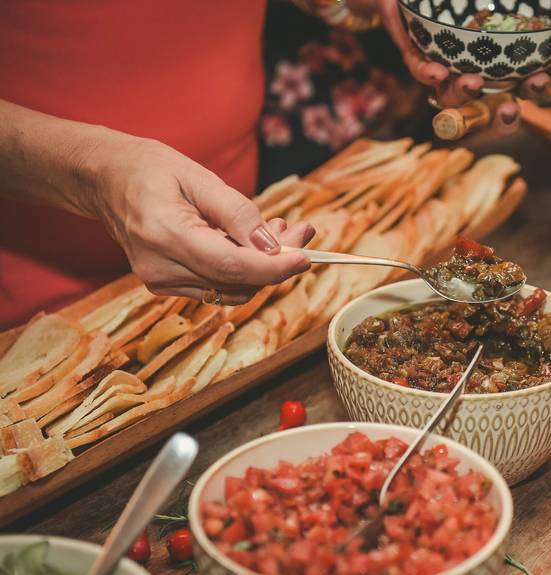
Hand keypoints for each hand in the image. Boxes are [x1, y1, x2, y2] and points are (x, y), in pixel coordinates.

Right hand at [82, 135, 313, 304]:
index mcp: (164, 235)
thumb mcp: (199, 177)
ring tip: (276, 231)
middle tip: (302, 231)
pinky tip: (252, 244)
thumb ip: (238, 213)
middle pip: (237, 280)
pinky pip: (218, 288)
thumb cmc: (150, 169)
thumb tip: (273, 246)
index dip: (274, 267)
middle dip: (278, 261)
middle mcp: (159, 268)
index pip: (231, 265)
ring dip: (263, 267)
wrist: (106, 179)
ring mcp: (160, 282)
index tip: (306, 258)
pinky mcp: (166, 286)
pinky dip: (244, 271)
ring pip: (232, 289)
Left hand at [377, 0, 549, 134]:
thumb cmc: (475, 2)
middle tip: (509, 109)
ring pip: (453, 98)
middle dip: (501, 118)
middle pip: (488, 111)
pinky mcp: (418, 60)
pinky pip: (421, 73)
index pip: (520, 90)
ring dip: (464, 94)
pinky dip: (429, 75)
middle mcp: (473, 75)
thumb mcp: (515, 10)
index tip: (539, 79)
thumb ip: (548, 25)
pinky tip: (438, 72)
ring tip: (473, 82)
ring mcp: (446, 72)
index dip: (530, 92)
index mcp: (499, 68)